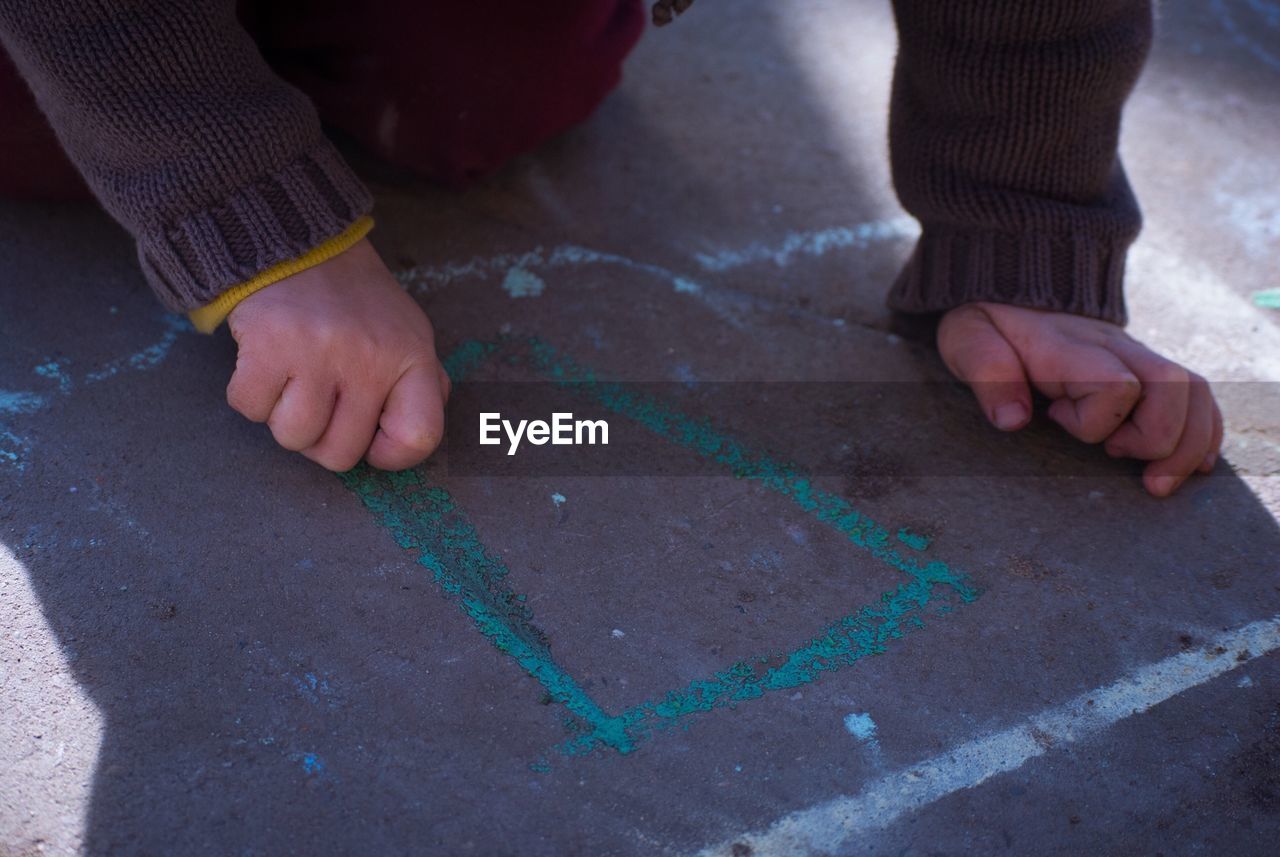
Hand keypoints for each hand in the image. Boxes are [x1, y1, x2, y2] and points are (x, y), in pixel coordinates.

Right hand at [225, 238, 447, 470]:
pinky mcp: (266, 348)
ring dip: (285, 417)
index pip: (419, 437)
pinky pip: (252, 410)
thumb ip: (424, 387)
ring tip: (295, 380)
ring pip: (293, 438)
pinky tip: (268, 366)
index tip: (372, 437)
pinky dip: (253, 396)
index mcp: (411, 358)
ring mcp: (316, 355)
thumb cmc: (357, 304)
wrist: (299, 245)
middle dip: (324, 438)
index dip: (391, 453)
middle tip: (321, 401)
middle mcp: (368, 359)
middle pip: (341, 454)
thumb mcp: (409, 336)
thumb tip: (415, 438)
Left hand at [937, 302, 1221, 496]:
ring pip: (1194, 391)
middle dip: (1156, 440)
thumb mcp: (968, 341)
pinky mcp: (1146, 366)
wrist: (1011, 286)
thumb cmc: (989, 323)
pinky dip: (1202, 430)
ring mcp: (1136, 355)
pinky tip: (1190, 462)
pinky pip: (1196, 392)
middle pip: (1173, 388)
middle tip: (1115, 456)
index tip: (1055, 417)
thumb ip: (988, 376)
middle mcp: (1115, 348)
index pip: (1115, 385)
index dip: (1093, 420)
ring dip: (1187, 443)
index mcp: (1070, 348)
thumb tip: (1013, 421)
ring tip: (1157, 480)